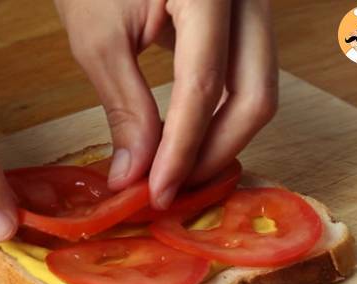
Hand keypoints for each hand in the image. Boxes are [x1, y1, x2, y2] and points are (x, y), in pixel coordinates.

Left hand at [55, 0, 277, 208]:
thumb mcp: (98, 37)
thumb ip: (125, 107)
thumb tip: (134, 174)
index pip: (205, 83)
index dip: (182, 148)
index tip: (158, 192)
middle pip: (255, 95)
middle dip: (213, 152)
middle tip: (172, 189)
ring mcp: (251, 8)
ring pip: (257, 92)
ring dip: (219, 141)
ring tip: (176, 172)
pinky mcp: (241, 24)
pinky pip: (245, 81)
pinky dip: (218, 118)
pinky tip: (187, 141)